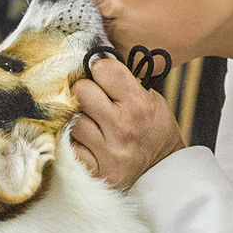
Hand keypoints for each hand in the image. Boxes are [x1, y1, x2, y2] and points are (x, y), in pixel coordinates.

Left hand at [70, 54, 183, 190]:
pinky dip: (77, 143)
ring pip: (73, 120)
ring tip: (95, 125)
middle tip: (94, 101)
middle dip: (86, 92)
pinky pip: (70, 146)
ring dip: (81, 120)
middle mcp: (123, 127)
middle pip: (81, 91)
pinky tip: (90, 143)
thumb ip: (124, 82)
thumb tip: (92, 62)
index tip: (103, 78)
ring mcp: (108, 151)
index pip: (103, 69)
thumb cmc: (153, 129)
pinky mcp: (95, 170)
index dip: (101, 70)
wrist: (162, 171)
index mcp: (139, 104)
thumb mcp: (151, 99)